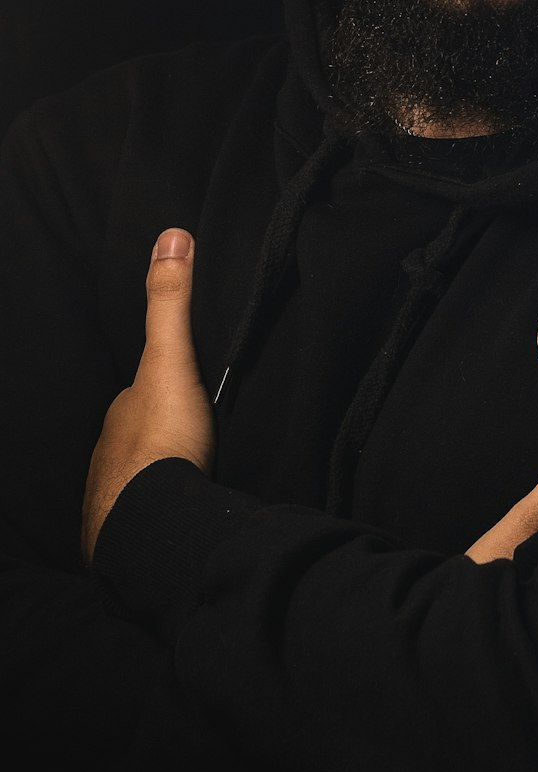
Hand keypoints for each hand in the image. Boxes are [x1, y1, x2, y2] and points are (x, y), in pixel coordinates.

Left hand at [81, 228, 213, 563]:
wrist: (150, 521)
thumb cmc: (162, 437)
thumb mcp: (171, 358)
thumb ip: (170, 302)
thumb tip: (171, 234)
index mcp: (121, 414)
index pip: (142, 394)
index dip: (164, 389)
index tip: (188, 394)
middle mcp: (108, 454)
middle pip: (140, 436)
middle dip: (162, 435)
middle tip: (195, 437)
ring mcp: (112, 497)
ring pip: (139, 477)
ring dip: (160, 475)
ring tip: (190, 477)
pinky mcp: (124, 536)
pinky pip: (142, 517)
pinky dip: (157, 511)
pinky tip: (176, 513)